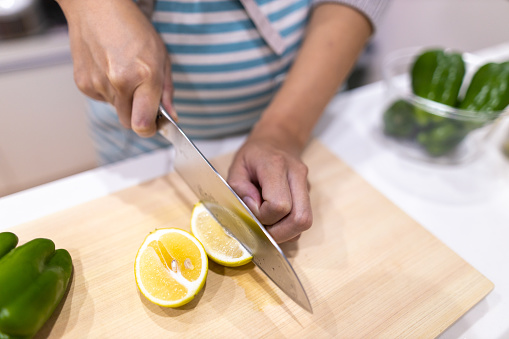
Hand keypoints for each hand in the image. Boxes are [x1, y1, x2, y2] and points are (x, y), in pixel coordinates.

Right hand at [57, 0, 174, 136]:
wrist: (97, 8)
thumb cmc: (132, 28)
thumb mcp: (161, 57)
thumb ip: (167, 91)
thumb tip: (172, 116)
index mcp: (144, 76)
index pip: (143, 125)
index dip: (150, 129)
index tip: (154, 125)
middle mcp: (120, 83)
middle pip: (129, 122)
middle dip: (137, 114)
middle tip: (141, 94)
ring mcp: (98, 84)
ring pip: (116, 110)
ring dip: (123, 100)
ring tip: (123, 72)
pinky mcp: (83, 84)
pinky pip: (101, 99)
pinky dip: (107, 91)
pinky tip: (109, 69)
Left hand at [227, 123, 311, 242]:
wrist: (278, 139)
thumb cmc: (254, 154)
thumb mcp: (237, 166)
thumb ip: (239, 189)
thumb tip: (253, 209)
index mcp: (276, 166)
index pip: (279, 205)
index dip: (263, 216)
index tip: (251, 208)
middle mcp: (297, 176)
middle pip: (300, 218)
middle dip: (279, 233)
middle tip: (261, 230)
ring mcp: (306, 186)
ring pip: (305, 222)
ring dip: (286, 233)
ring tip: (268, 226)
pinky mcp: (308, 194)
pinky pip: (303, 219)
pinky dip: (289, 228)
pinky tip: (275, 221)